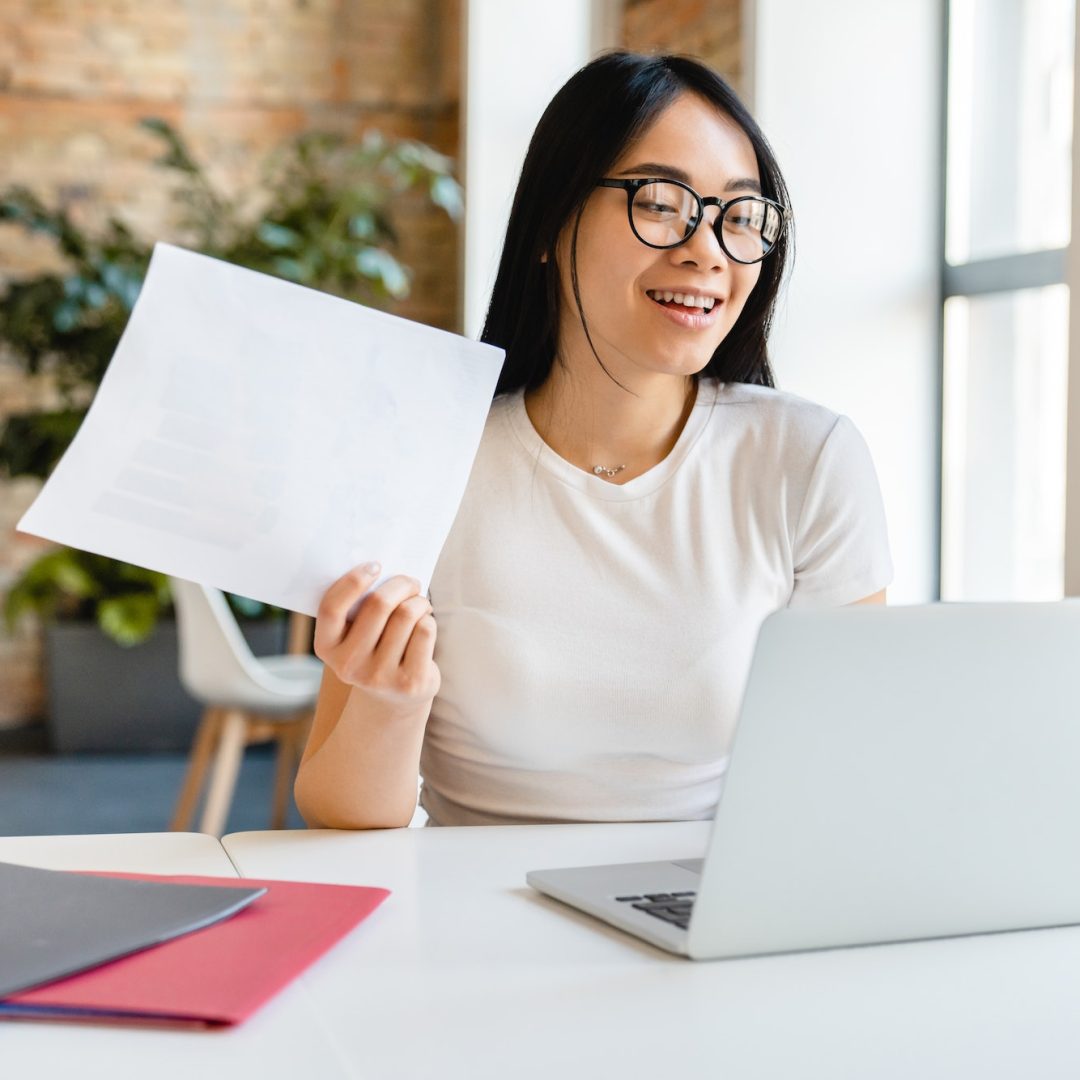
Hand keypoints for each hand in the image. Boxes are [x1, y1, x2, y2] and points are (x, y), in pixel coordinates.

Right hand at [313, 562, 440, 711]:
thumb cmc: (374, 648)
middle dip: (400, 584)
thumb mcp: (354, 633)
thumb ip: (357, 606)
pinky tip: (424, 624)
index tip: (374, 565)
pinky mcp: (409, 682)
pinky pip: (425, 630)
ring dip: (418, 601)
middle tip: (410, 582)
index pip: (332, 608)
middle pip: (379, 604)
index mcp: (326, 648)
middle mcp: (349, 665)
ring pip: (406, 615)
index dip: (353, 581)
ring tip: (419, 605)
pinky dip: (428, 619)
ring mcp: (379, 677)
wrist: (394, 697)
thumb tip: (381, 568)